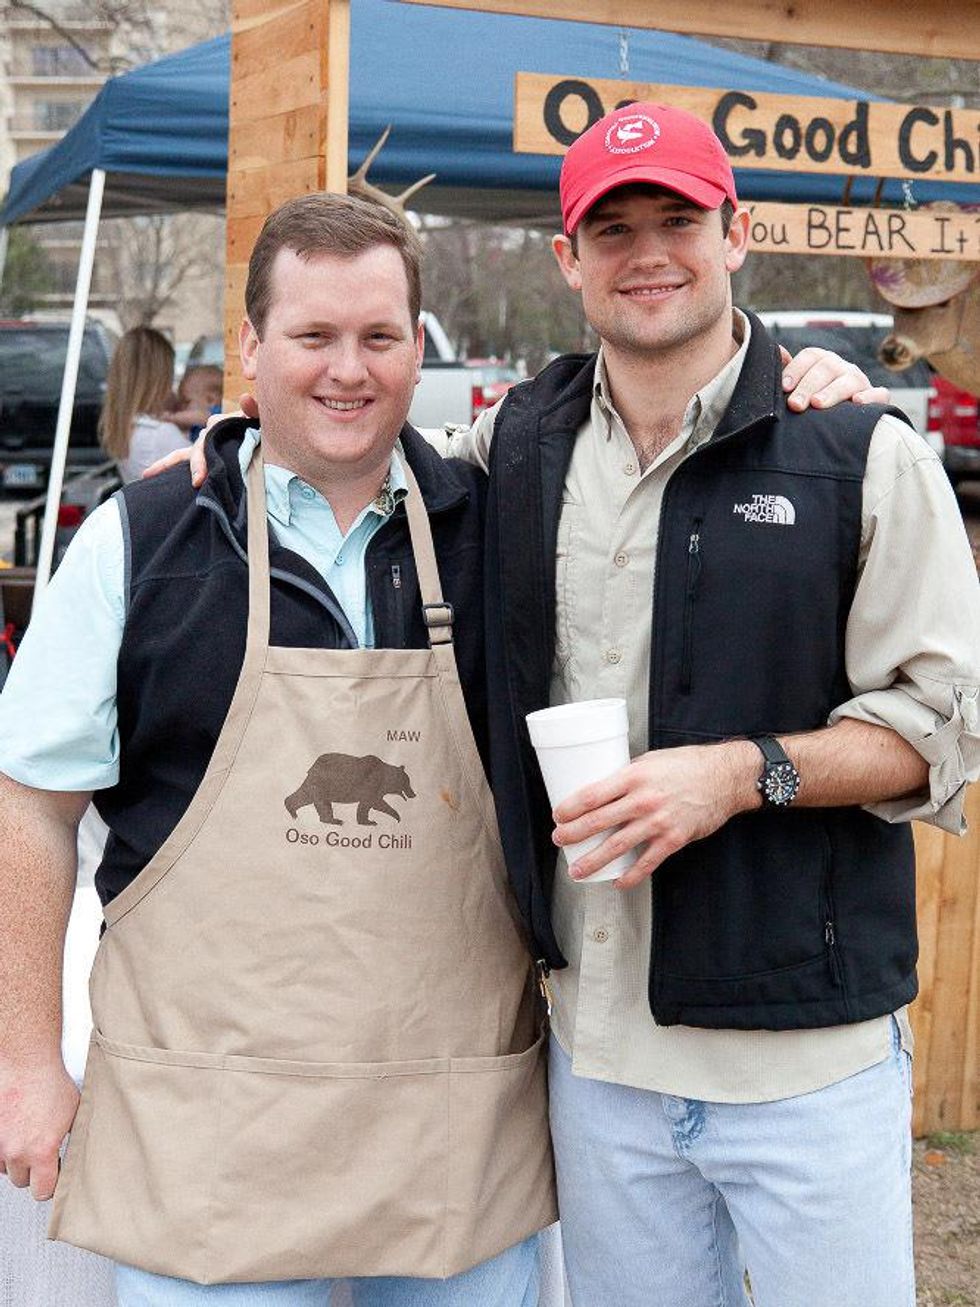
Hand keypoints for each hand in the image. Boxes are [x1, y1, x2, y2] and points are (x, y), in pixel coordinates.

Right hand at [0, 1057, 79, 1200]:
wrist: (25, 1062)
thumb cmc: (49, 1082)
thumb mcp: (74, 1113)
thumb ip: (73, 1140)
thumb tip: (79, 1154)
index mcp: (41, 1152)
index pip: (43, 1191)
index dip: (51, 1185)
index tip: (55, 1176)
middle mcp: (16, 1152)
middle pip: (22, 1181)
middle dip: (33, 1170)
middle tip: (42, 1154)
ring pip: (5, 1167)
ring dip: (16, 1159)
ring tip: (28, 1138)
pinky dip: (3, 1148)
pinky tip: (15, 1133)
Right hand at [141, 393, 258, 487]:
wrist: (268, 434)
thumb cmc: (266, 426)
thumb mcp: (263, 418)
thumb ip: (256, 409)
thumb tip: (245, 399)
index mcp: (221, 424)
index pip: (209, 438)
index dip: (203, 457)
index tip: (201, 477)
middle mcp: (210, 433)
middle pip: (197, 449)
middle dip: (195, 465)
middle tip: (196, 482)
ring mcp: (206, 446)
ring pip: (184, 454)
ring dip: (166, 464)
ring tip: (147, 474)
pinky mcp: (207, 457)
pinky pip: (184, 460)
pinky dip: (170, 467)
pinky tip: (151, 476)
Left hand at [552, 741, 757, 888]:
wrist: (725, 777)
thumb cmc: (688, 765)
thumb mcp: (652, 760)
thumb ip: (629, 776)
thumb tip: (605, 790)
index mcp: (634, 776)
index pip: (593, 794)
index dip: (571, 807)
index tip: (558, 815)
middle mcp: (644, 799)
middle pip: (599, 821)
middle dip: (574, 834)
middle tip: (559, 841)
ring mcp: (659, 822)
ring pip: (618, 846)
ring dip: (594, 860)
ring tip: (577, 871)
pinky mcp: (674, 839)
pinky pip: (647, 862)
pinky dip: (631, 875)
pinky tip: (618, 882)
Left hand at [779, 345, 889, 411]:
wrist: (844, 425)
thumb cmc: (814, 402)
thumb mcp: (799, 386)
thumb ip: (788, 370)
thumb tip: (778, 351)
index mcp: (823, 362)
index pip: (811, 356)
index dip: (796, 369)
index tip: (784, 387)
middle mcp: (842, 368)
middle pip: (826, 368)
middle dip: (808, 386)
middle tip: (795, 405)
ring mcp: (860, 382)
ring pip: (849, 380)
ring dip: (832, 392)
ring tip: (817, 404)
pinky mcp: (877, 398)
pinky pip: (879, 394)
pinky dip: (870, 397)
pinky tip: (856, 402)